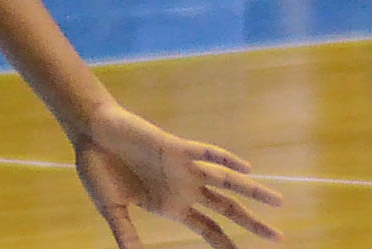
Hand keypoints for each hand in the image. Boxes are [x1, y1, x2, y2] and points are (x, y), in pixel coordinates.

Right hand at [74, 102, 282, 248]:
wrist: (92, 134)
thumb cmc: (99, 170)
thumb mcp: (112, 209)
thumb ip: (125, 234)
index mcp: (171, 206)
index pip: (208, 230)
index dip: (226, 245)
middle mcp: (184, 188)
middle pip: (227, 209)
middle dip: (252, 223)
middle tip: (278, 237)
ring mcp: (183, 167)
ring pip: (226, 182)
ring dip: (252, 190)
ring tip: (277, 202)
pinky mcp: (176, 147)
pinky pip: (206, 153)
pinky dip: (226, 160)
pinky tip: (245, 168)